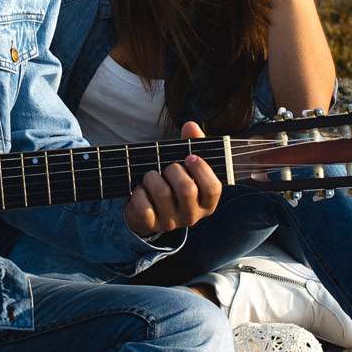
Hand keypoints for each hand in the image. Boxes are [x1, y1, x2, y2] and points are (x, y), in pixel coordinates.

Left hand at [122, 120, 223, 238]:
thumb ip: (192, 145)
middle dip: (172, 170)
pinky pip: (144, 208)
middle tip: (166, 168)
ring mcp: (171, 223)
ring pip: (162, 194)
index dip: (201, 169)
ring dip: (152, 178)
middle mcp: (192, 216)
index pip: (213, 188)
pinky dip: (139, 194)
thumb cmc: (172, 182)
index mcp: (206, 202)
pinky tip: (141, 191)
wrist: (147, 211)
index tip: (189, 157)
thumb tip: (191, 126)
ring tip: (151, 177)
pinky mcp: (150, 226)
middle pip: (186, 189)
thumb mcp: (185, 166)